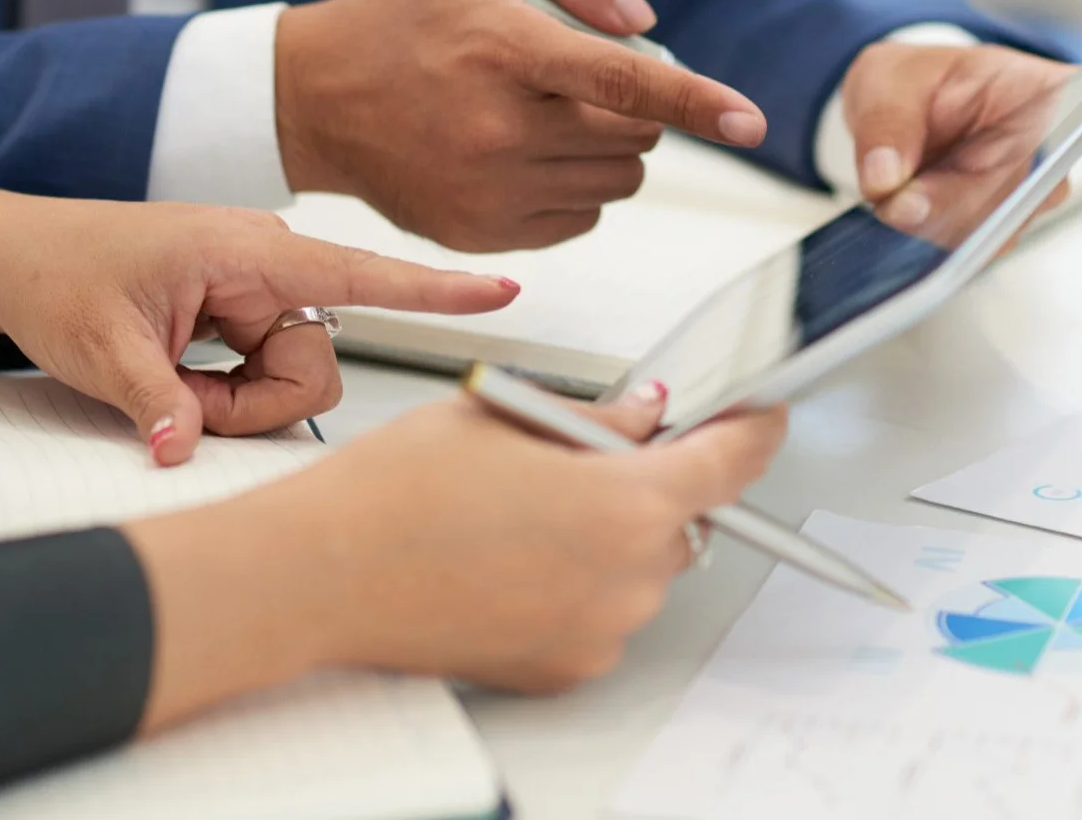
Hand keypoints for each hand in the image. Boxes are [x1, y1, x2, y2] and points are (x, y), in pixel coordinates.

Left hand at [0, 188, 516, 463]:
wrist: (9, 254)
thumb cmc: (54, 274)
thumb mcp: (100, 349)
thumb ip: (157, 402)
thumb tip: (186, 449)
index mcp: (245, 251)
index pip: (359, 273)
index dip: (434, 289)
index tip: (502, 290)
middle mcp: (264, 264)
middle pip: (314, 361)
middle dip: (254, 404)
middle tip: (179, 409)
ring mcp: (253, 289)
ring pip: (288, 373)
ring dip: (232, 400)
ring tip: (163, 383)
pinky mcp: (239, 310)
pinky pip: (261, 369)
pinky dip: (220, 390)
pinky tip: (172, 374)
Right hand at [123, 387, 788, 727]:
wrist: (321, 573)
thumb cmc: (395, 490)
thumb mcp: (504, 414)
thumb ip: (598, 418)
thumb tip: (646, 416)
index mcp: (625, 501)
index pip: (730, 461)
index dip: (752, 431)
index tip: (760, 418)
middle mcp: (626, 576)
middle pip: (681, 516)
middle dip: (647, 481)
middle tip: (576, 455)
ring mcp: (599, 630)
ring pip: (638, 566)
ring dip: (608, 534)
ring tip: (519, 510)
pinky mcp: (565, 667)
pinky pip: (601, 611)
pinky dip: (576, 582)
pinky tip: (507, 555)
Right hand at [277, 0, 767, 251]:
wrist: (314, 98)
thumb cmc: (403, 15)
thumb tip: (643, 23)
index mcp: (501, 47)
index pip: (623, 79)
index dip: (695, 100)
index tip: (749, 121)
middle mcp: (497, 126)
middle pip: (634, 135)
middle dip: (633, 106)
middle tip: (577, 80)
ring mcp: (489, 189)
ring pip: (617, 181)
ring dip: (607, 147)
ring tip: (541, 113)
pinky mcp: (483, 233)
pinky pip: (581, 218)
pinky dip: (574, 187)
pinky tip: (519, 152)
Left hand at [841, 41, 1081, 242]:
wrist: (899, 116)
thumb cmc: (911, 85)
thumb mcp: (886, 82)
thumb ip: (887, 125)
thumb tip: (888, 180)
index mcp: (1029, 89)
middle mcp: (1043, 144)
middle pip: (1032, 183)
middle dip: (960, 198)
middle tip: (902, 200)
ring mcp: (1026, 191)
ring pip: (1000, 225)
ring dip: (941, 222)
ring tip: (897, 202)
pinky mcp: (999, 228)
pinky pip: (977, 248)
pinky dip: (935, 241)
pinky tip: (909, 222)